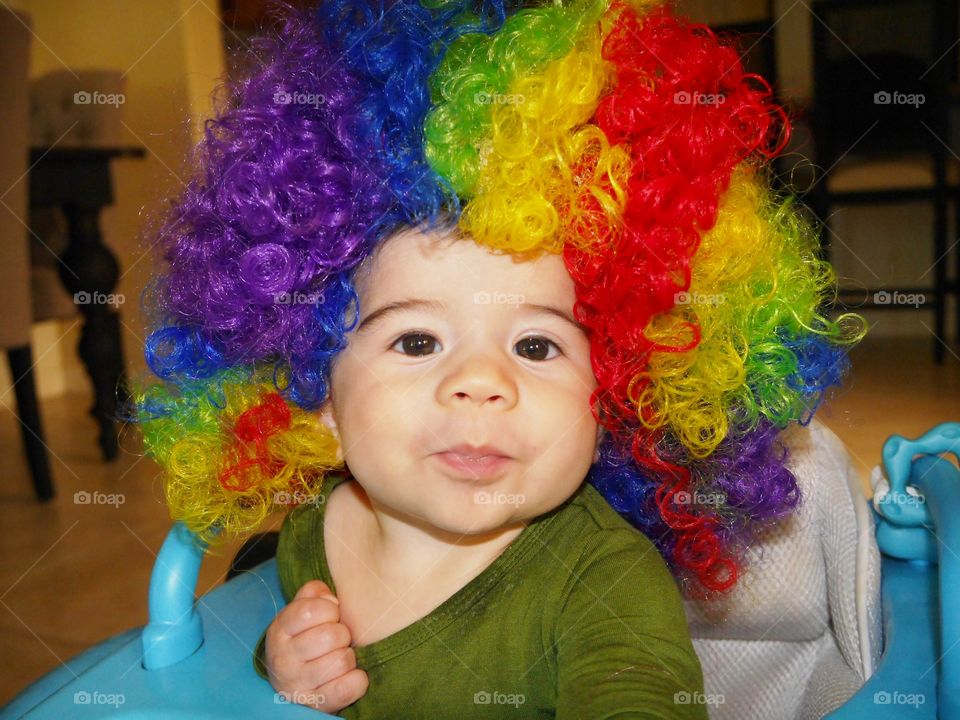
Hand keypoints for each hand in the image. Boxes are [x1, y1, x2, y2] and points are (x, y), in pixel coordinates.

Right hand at [265, 579, 368, 712]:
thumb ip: (314, 593)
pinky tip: (352, 676)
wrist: (293, 681)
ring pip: (342, 660)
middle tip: (337, 640)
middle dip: (342, 634)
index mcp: (279, 630)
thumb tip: (331, 598)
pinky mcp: (314, 705)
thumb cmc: (304, 637)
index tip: (331, 615)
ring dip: (348, 656)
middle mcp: (282, 659)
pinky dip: (357, 680)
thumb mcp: (301, 610)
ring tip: (339, 657)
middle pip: (331, 635)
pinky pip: (347, 688)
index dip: (330, 609)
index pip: (310, 610)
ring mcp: (296, 685)